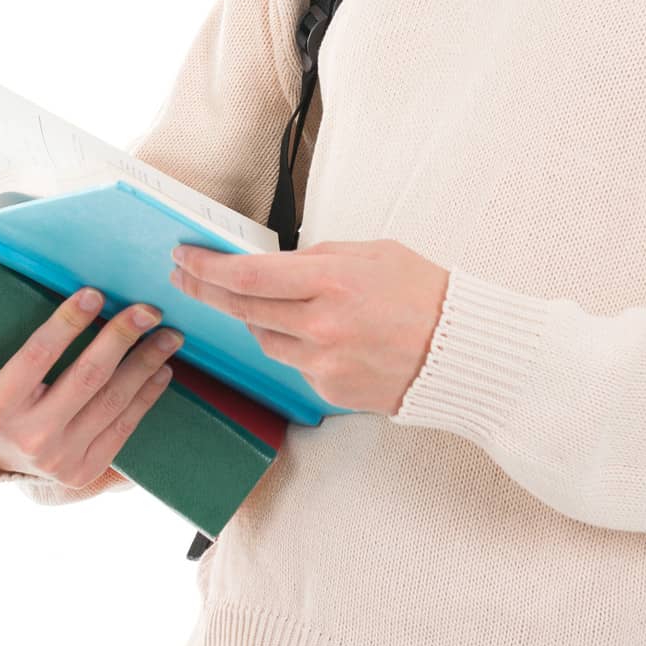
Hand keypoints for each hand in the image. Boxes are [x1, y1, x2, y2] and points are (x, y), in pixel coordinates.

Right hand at [0, 291, 184, 489]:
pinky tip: (162, 368)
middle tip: (147, 308)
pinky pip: (125, 426)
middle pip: (86, 378)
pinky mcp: (87, 469)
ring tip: (169, 333)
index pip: (35, 358)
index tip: (94, 293)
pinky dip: (147, 395)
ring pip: (113, 401)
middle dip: (121, 338)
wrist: (0, 460)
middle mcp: (29, 438)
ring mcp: (61, 459)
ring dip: (146, 363)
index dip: (66, 324)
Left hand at [170, 239, 448, 416]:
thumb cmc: (423, 292)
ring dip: (255, 319)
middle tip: (185, 276)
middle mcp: (321, 326)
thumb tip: (271, 264)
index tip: (183, 256)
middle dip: (207, 290)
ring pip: (264, 339)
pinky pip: (293, 364)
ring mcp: (323, 364)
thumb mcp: (369, 254)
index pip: (247, 276)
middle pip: (242, 309)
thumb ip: (316, 259)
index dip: (206, 267)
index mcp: (331, 282)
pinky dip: (294, 345)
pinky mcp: (329, 391)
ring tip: (265, 301)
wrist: (462, 352)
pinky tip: (317, 334)